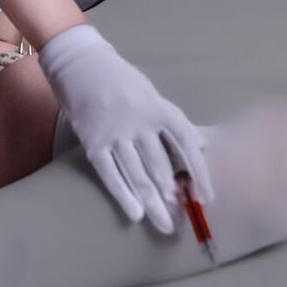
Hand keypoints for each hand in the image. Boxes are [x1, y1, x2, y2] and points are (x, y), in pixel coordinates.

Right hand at [38, 23, 214, 232]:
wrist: (79, 62)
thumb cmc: (119, 79)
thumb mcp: (151, 94)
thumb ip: (172, 121)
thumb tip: (201, 146)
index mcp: (157, 107)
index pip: (185, 143)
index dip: (199, 172)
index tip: (207, 197)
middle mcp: (139, 121)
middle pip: (160, 166)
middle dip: (172, 196)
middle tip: (182, 220)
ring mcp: (114, 131)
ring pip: (137, 173)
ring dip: (152, 202)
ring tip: (164, 224)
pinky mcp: (92, 140)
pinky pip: (110, 172)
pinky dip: (123, 195)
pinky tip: (135, 213)